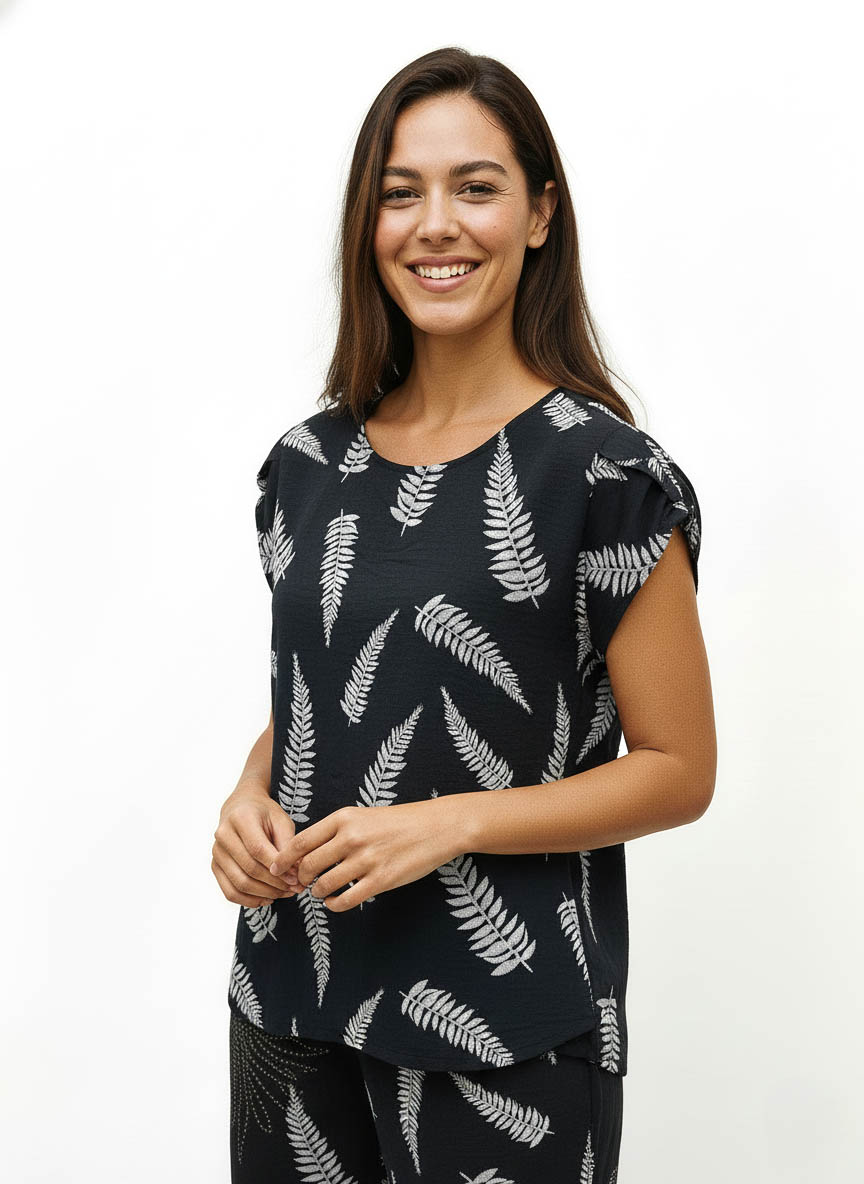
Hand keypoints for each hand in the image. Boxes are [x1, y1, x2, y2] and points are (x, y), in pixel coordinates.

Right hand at [212, 785, 302, 906]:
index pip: (258, 849)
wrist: (241, 808)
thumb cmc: (264, 814)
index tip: (296, 877)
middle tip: (295, 889)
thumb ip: (287, 844)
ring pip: (239, 884)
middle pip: (249, 868)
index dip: (278, 867)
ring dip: (265, 894)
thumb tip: (294, 873)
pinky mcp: (215, 866)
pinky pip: (230, 892)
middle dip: (275, 883)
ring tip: (285, 894)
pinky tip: (268, 898)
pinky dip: (250, 900)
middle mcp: (223, 835)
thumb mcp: (281, 821)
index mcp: (241, 818)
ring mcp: (217, 852)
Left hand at [268, 799, 465, 912]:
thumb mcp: (362, 816)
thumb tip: (305, 853)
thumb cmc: (397, 822)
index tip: (276, 869)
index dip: (283, 859)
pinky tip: (336, 901)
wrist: (436, 827)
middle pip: (307, 865)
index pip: (300, 842)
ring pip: (324, 885)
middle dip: (299, 879)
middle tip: (301, 883)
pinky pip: (346, 900)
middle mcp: (351, 837)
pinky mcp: (381, 880)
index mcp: (343, 818)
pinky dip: (334, 905)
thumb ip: (335, 831)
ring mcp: (366, 860)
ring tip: (321, 891)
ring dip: (317, 892)